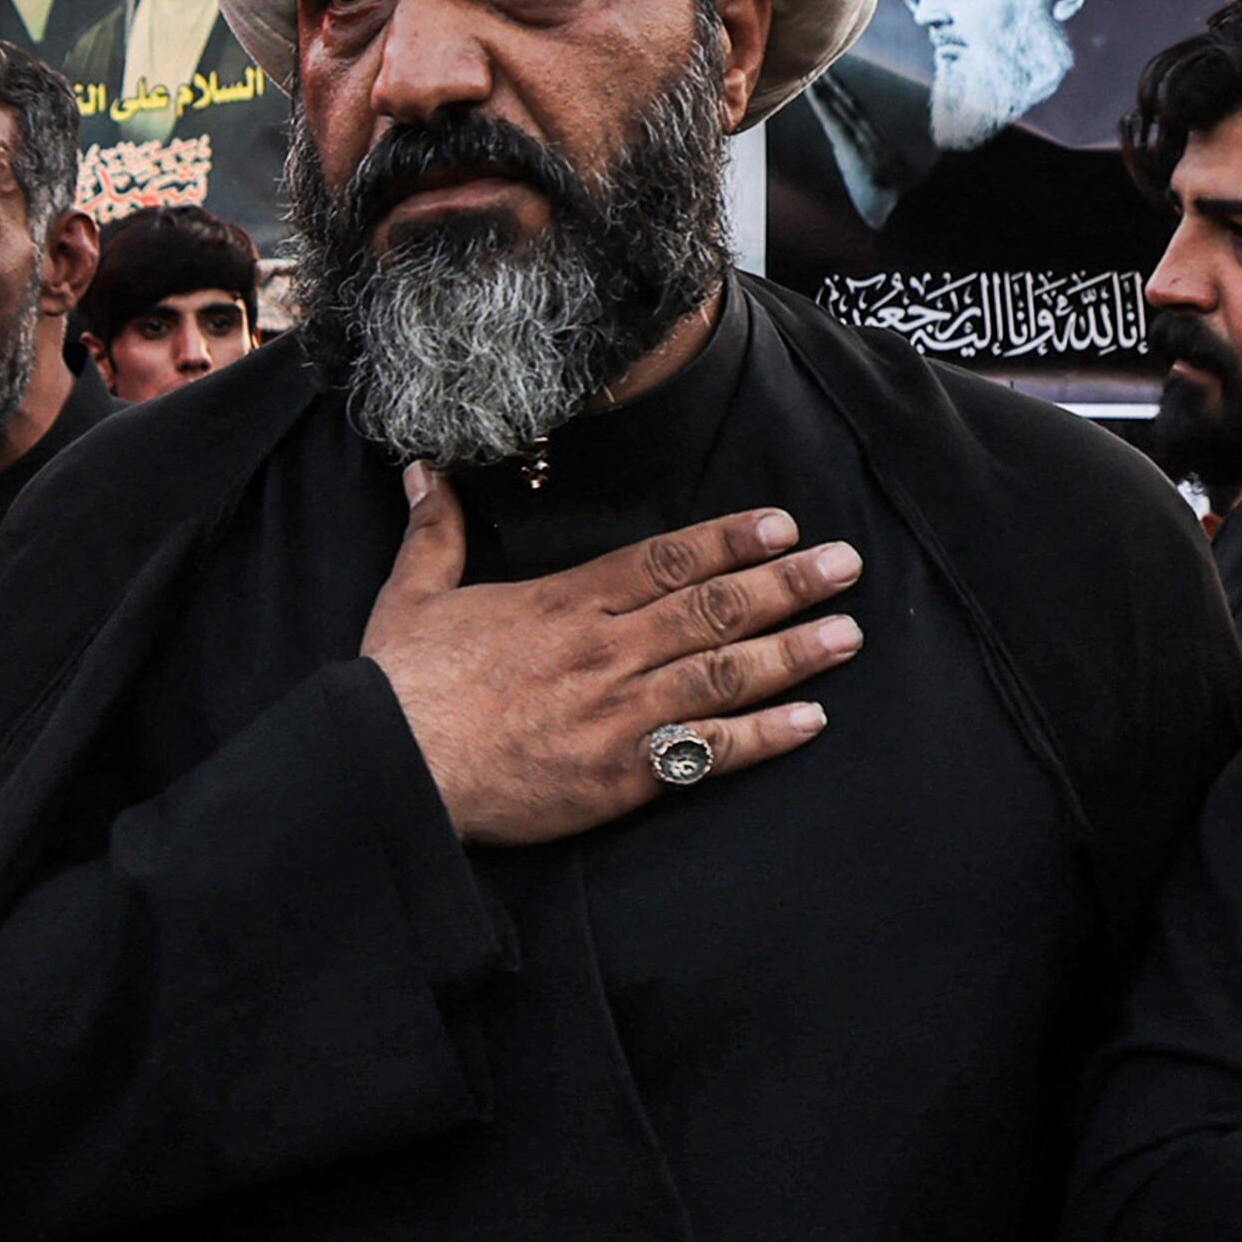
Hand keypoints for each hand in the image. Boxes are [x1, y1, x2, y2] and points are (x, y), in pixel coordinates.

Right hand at [360, 465, 858, 845]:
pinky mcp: (621, 772)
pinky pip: (708, 750)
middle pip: (713, 607)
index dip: (728, 540)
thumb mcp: (413, 593)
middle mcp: (604, 648)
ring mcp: (618, 710)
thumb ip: (435, 531)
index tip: (782, 525)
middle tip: (847, 566)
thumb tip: (423, 470)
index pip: (665, 560)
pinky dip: (763, 735)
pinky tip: (810, 721)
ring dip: (793, 651)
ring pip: (724, 672)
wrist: (394, 764)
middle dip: (787, 584)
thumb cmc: (402, 682)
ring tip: (847, 634)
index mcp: (564, 602)